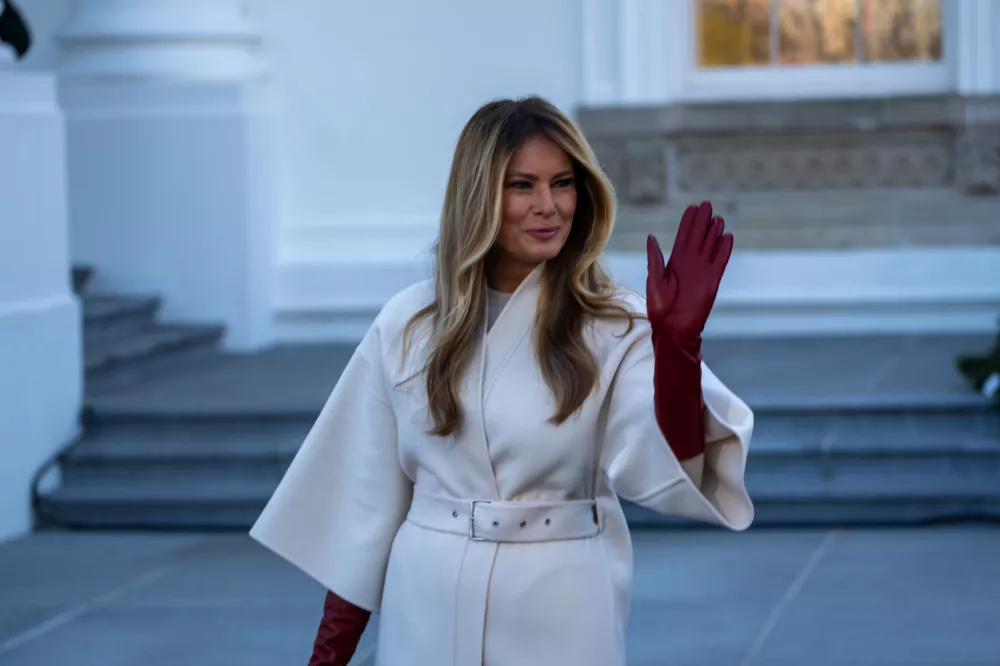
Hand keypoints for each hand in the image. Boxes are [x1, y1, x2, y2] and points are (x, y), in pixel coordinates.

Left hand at [646, 201, 732, 340]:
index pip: (683, 236)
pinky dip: (724, 249)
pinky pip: (720, 261)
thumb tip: (651, 237)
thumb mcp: (654, 279)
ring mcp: (702, 271)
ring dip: (714, 232)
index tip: (692, 207)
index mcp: (674, 262)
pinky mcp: (712, 280)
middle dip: (702, 221)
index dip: (688, 222)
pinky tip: (727, 237)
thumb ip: (655, 258)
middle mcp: (689, 263)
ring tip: (717, 218)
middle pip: (698, 237)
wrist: (672, 327)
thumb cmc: (659, 307)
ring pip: (710, 246)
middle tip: (706, 204)